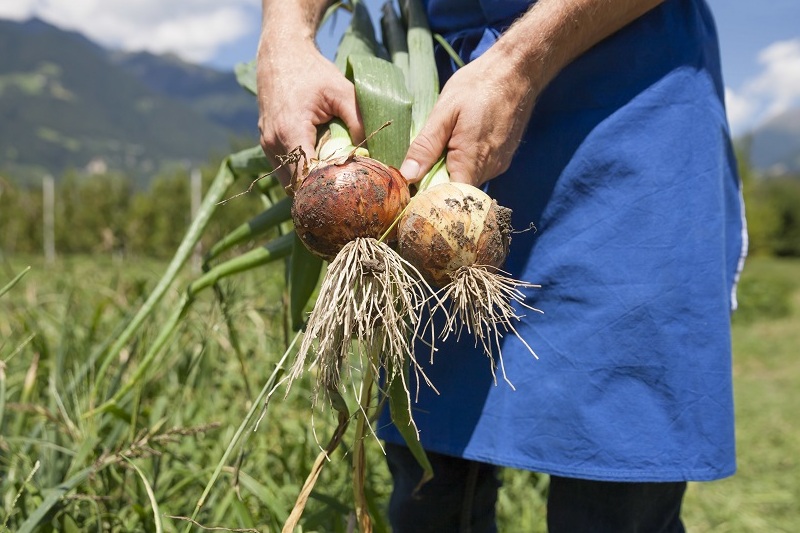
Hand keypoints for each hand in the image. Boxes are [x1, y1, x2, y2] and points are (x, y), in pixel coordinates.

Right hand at [257, 39, 364, 185]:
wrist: (281, 53)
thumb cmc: (313, 71)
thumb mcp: (342, 91)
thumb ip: (358, 121)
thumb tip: (374, 152)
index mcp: (291, 132)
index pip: (306, 177)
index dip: (327, 189)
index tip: (349, 193)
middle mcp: (274, 142)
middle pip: (297, 186)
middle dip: (320, 193)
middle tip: (346, 196)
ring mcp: (267, 144)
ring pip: (288, 182)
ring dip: (309, 186)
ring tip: (335, 186)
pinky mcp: (266, 143)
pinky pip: (284, 170)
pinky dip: (301, 175)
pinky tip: (321, 172)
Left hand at [399, 48, 536, 186]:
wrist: (517, 70)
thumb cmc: (478, 85)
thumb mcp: (444, 111)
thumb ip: (426, 147)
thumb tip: (407, 176)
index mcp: (471, 161)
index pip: (448, 199)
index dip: (429, 199)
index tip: (411, 191)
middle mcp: (489, 169)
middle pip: (457, 192)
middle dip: (436, 184)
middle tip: (420, 166)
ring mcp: (499, 165)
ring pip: (467, 181)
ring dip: (450, 172)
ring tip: (442, 148)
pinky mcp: (503, 159)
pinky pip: (479, 171)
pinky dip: (464, 164)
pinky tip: (458, 144)